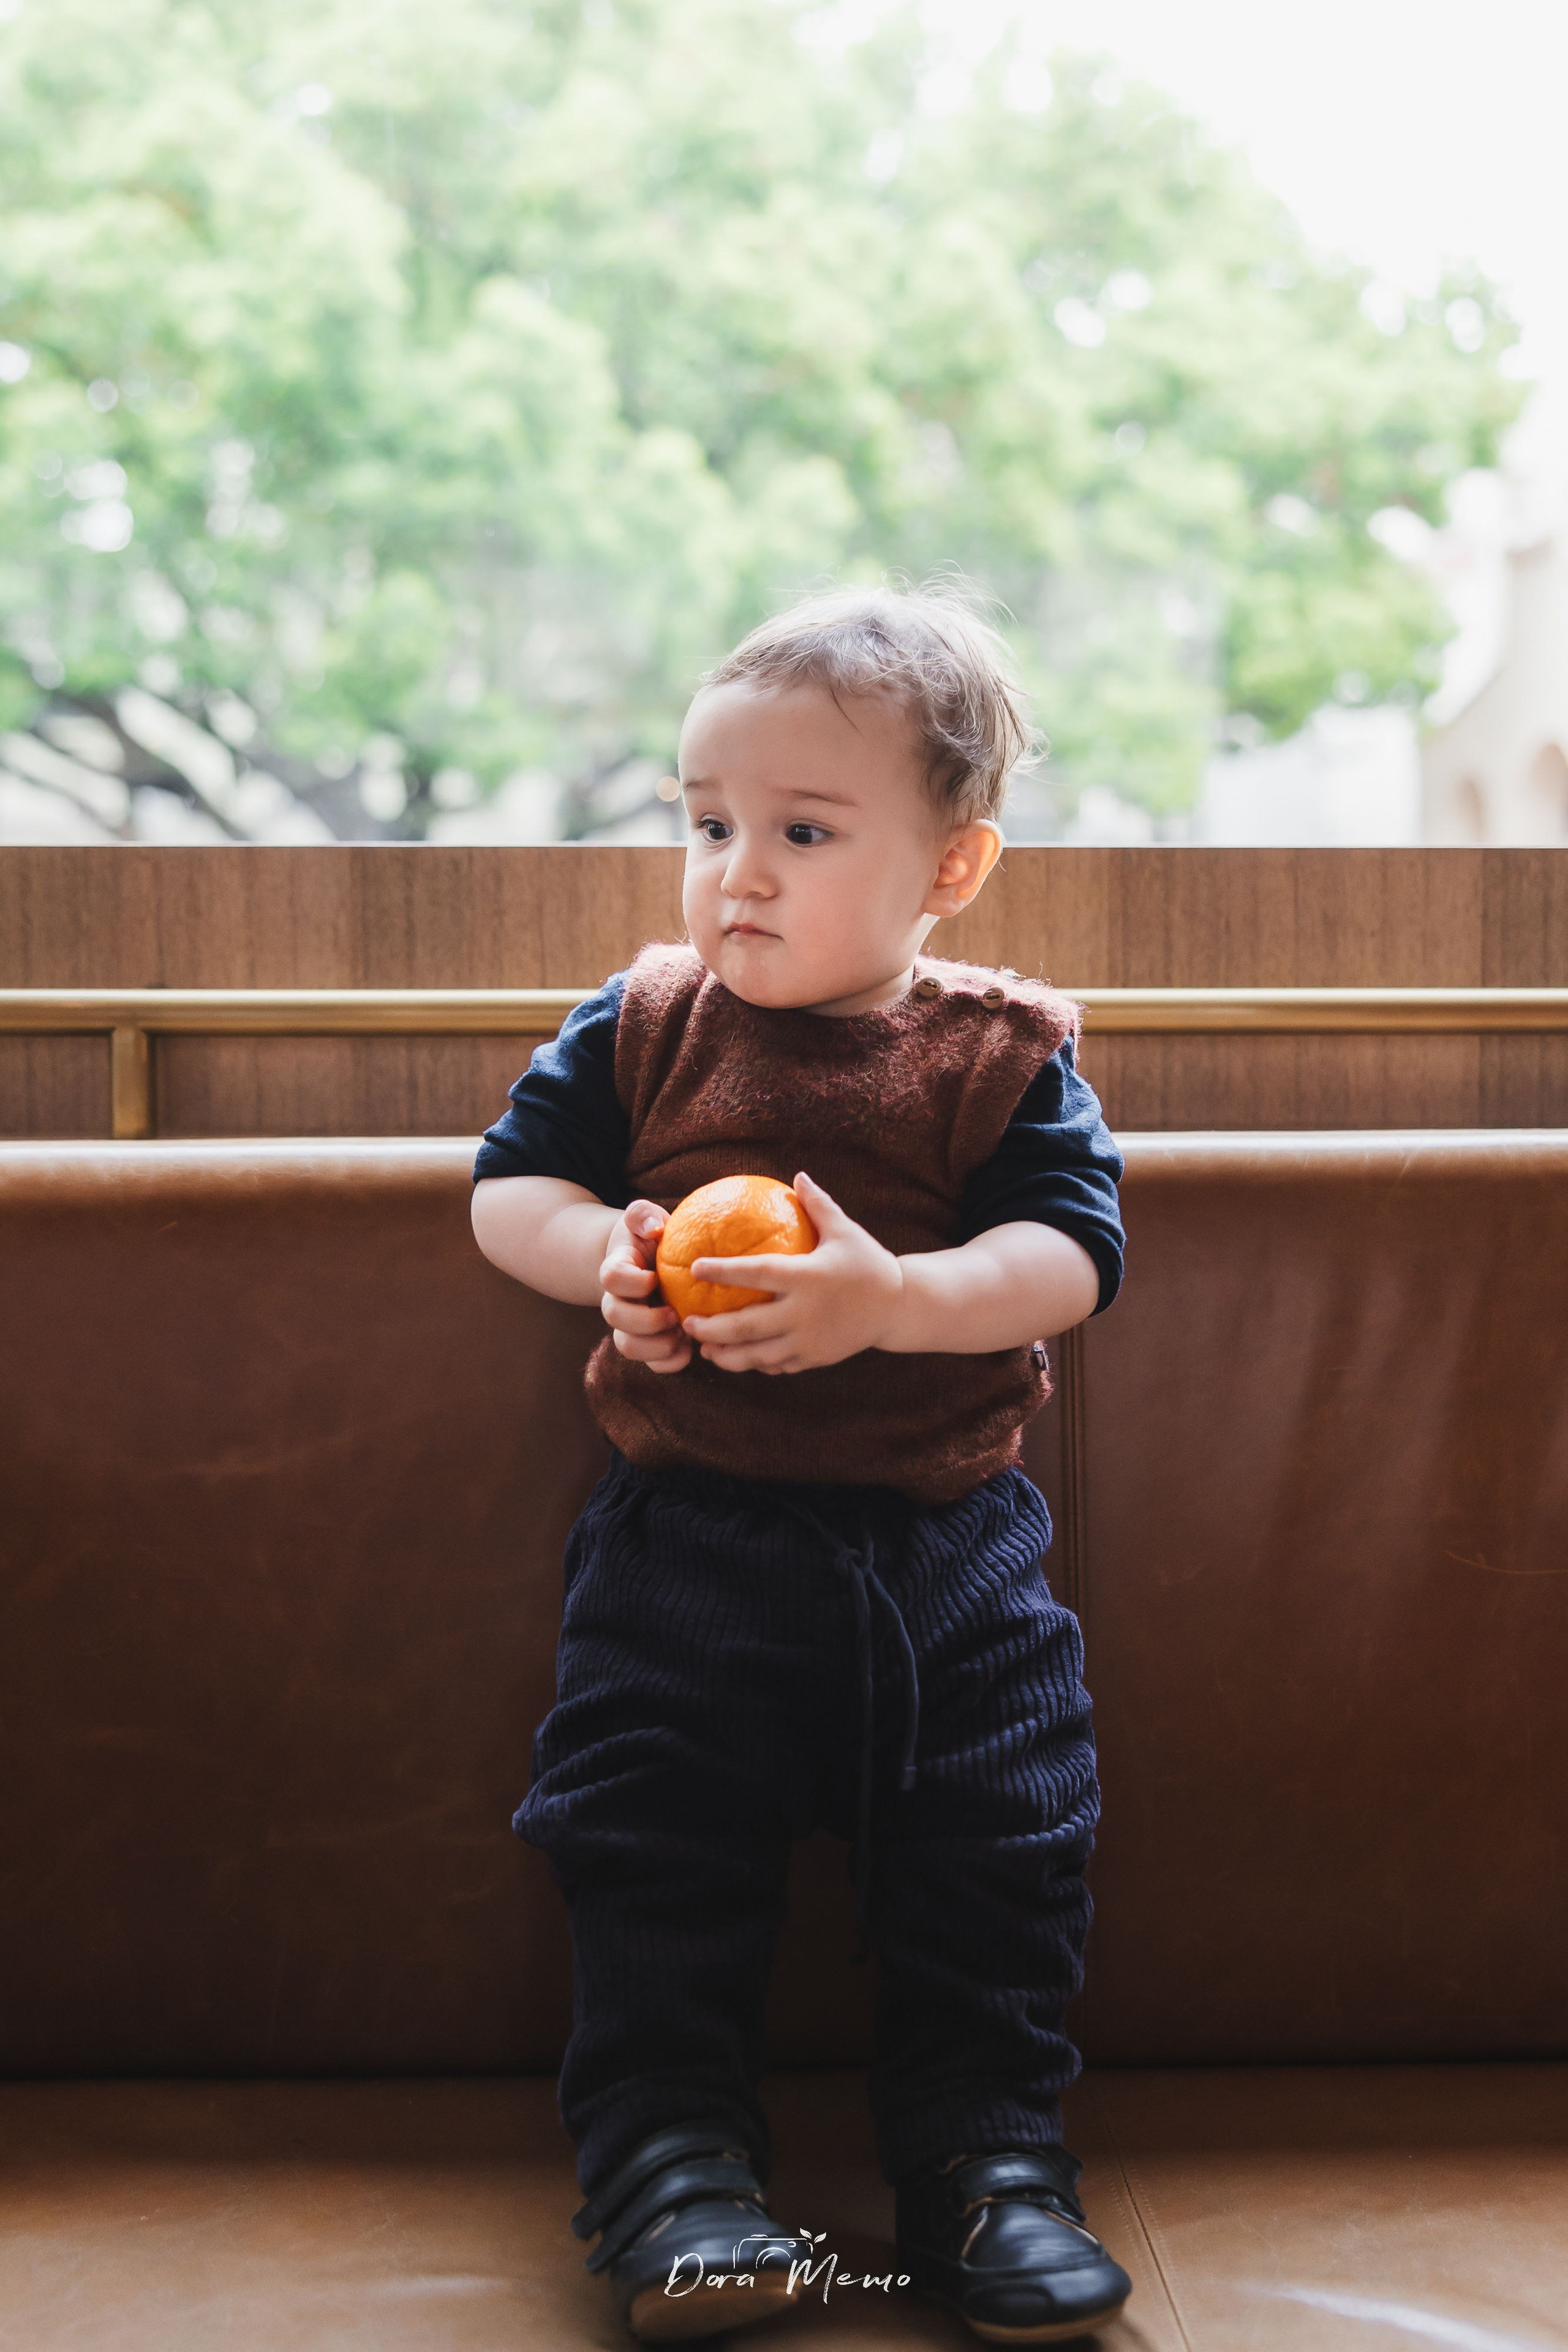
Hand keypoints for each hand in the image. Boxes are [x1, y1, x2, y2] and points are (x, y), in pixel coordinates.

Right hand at [598, 1198, 691, 1372]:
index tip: (655, 1277)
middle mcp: (618, 1300)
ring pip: (627, 1346)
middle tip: (674, 1312)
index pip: (610, 1277)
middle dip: (645, 1320)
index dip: (632, 1282)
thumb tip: (654, 1227)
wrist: (647, 1262)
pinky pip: (653, 1365)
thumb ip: (642, 1215)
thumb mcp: (644, 1217)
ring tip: (682, 1333)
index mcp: (617, 1269)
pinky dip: (671, 1362)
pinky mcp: (649, 1343)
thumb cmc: (651, 1236)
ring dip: (656, 1345)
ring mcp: (631, 1325)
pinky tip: (689, 1348)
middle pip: (613, 1316)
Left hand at [682, 1171, 903, 1373]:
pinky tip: (739, 1359)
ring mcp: (809, 1341)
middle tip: (687, 1321)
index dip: (723, 1271)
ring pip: (757, 1355)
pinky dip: (755, 1364)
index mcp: (808, 1278)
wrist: (899, 1307)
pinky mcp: (815, 1358)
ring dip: (726, 1355)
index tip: (695, 1268)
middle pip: (746, 1326)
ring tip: (704, 1350)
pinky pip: (778, 1365)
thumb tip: (797, 1176)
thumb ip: (819, 1205)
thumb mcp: (846, 1231)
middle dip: (711, 1328)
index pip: (756, 1273)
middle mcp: (804, 1313)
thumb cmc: (868, 1264)